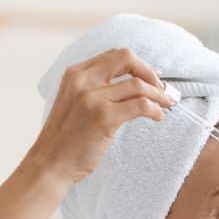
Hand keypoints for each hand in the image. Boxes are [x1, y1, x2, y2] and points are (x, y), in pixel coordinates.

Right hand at [26, 47, 174, 183]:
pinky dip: (155, 110)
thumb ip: (96, 88)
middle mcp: (82, 80)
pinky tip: (158, 117)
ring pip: (138, 85)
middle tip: (162, 90)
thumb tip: (134, 82)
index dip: (139, 64)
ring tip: (167, 106)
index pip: (114, 55)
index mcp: (76, 73)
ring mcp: (92, 98)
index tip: (152, 78)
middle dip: (150, 73)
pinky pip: (140, 105)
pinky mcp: (103, 117)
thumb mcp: (76, 102)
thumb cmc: (67, 138)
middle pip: (127, 58)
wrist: (51, 163)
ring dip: (159, 95)